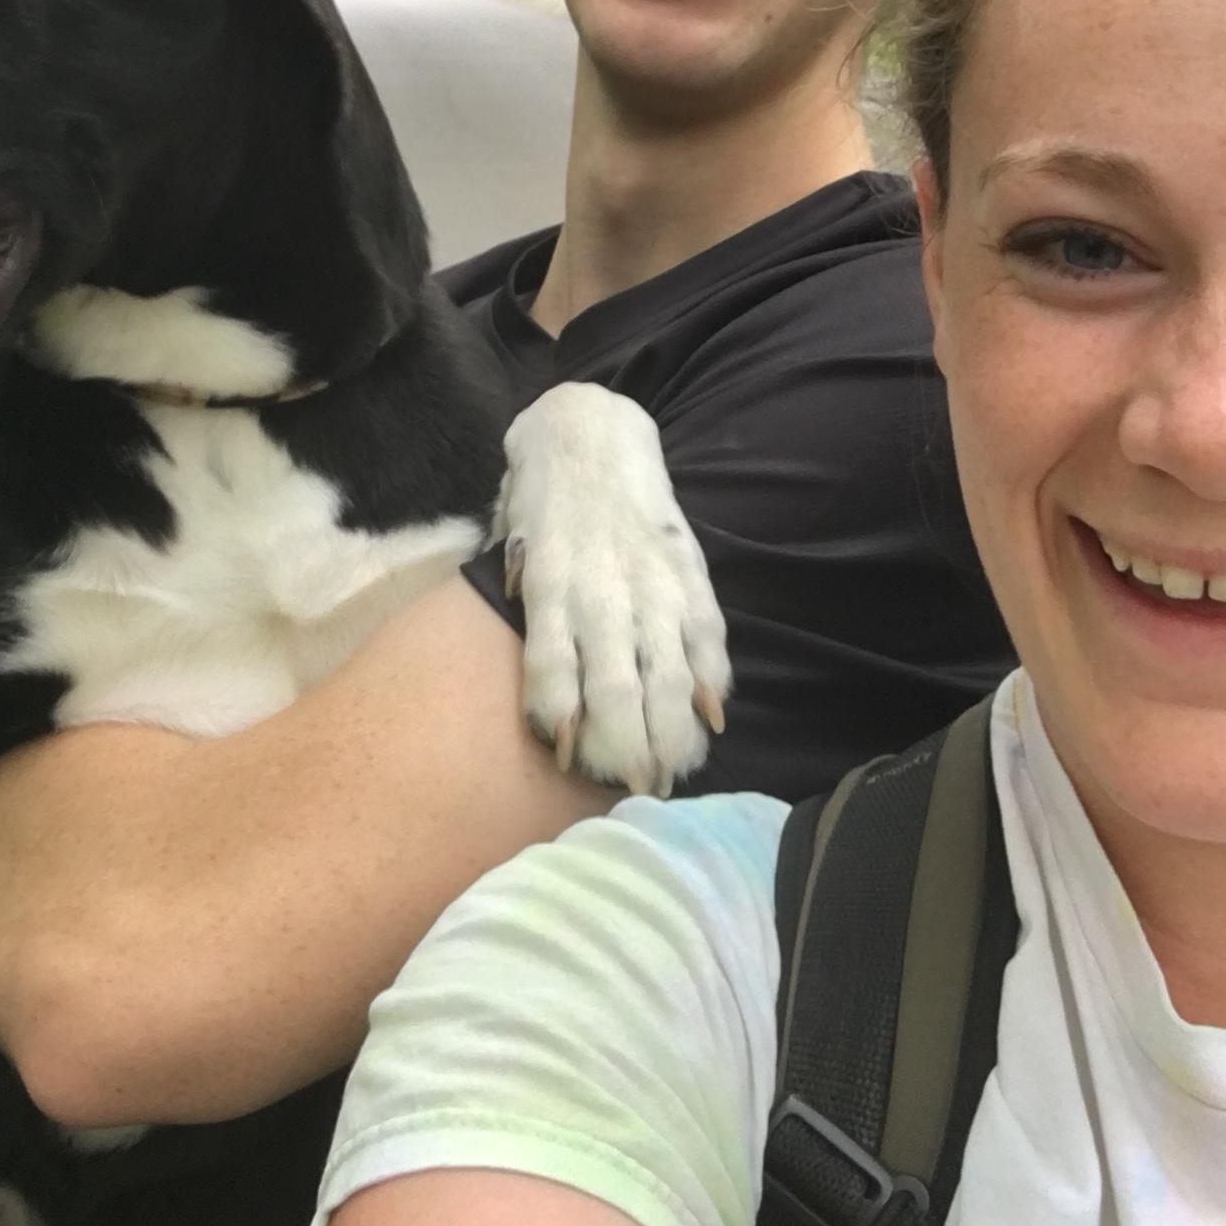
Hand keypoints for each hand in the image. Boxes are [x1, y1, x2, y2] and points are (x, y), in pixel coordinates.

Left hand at [493, 383, 730, 795]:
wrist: (587, 433)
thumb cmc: (540, 507)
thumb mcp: (511, 554)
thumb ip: (522, 610)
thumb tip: (529, 680)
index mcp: (546, 584)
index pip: (553, 663)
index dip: (561, 715)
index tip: (566, 763)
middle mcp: (599, 588)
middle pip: (615, 681)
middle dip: (625, 742)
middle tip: (633, 792)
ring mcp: (649, 580)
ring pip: (664, 666)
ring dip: (671, 726)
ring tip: (674, 773)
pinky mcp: (685, 569)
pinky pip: (703, 630)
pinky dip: (711, 675)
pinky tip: (714, 717)